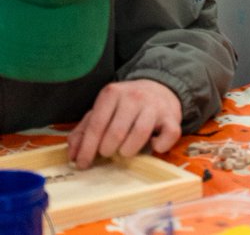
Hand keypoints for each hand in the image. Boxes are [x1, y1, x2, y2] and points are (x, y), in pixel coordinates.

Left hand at [67, 79, 182, 169]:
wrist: (159, 88)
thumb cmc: (125, 105)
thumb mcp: (102, 110)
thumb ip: (84, 130)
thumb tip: (73, 155)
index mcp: (112, 93)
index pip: (96, 126)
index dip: (87, 149)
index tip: (82, 164)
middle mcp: (134, 97)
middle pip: (116, 132)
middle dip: (107, 150)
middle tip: (107, 152)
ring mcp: (155, 106)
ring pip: (140, 134)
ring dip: (128, 150)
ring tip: (124, 151)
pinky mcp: (173, 116)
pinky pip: (168, 135)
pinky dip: (159, 146)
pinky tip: (152, 145)